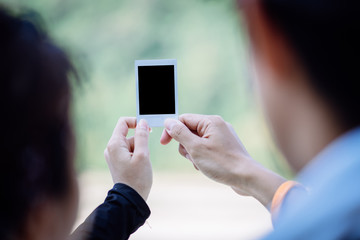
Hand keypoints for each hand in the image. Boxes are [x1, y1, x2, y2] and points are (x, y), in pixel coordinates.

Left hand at [104, 117, 151, 200]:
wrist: (130, 199)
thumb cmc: (137, 178)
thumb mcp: (143, 154)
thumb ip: (142, 136)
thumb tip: (142, 122)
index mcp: (114, 144)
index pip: (123, 122)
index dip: (136, 122)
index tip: (147, 129)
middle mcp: (111, 148)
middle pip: (129, 135)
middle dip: (140, 142)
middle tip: (144, 156)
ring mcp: (113, 155)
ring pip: (131, 144)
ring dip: (140, 150)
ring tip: (141, 164)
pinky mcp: (118, 162)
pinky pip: (129, 152)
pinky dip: (137, 156)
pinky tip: (138, 167)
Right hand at [160, 114, 284, 205]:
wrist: (247, 177)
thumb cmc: (222, 163)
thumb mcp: (195, 148)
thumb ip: (180, 133)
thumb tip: (169, 122)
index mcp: (211, 121)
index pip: (183, 119)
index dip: (172, 131)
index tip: (164, 143)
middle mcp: (217, 125)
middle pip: (189, 131)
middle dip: (185, 146)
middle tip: (192, 157)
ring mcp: (222, 136)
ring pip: (197, 141)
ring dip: (193, 154)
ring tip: (201, 164)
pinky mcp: (225, 147)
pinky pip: (206, 148)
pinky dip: (202, 157)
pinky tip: (207, 167)